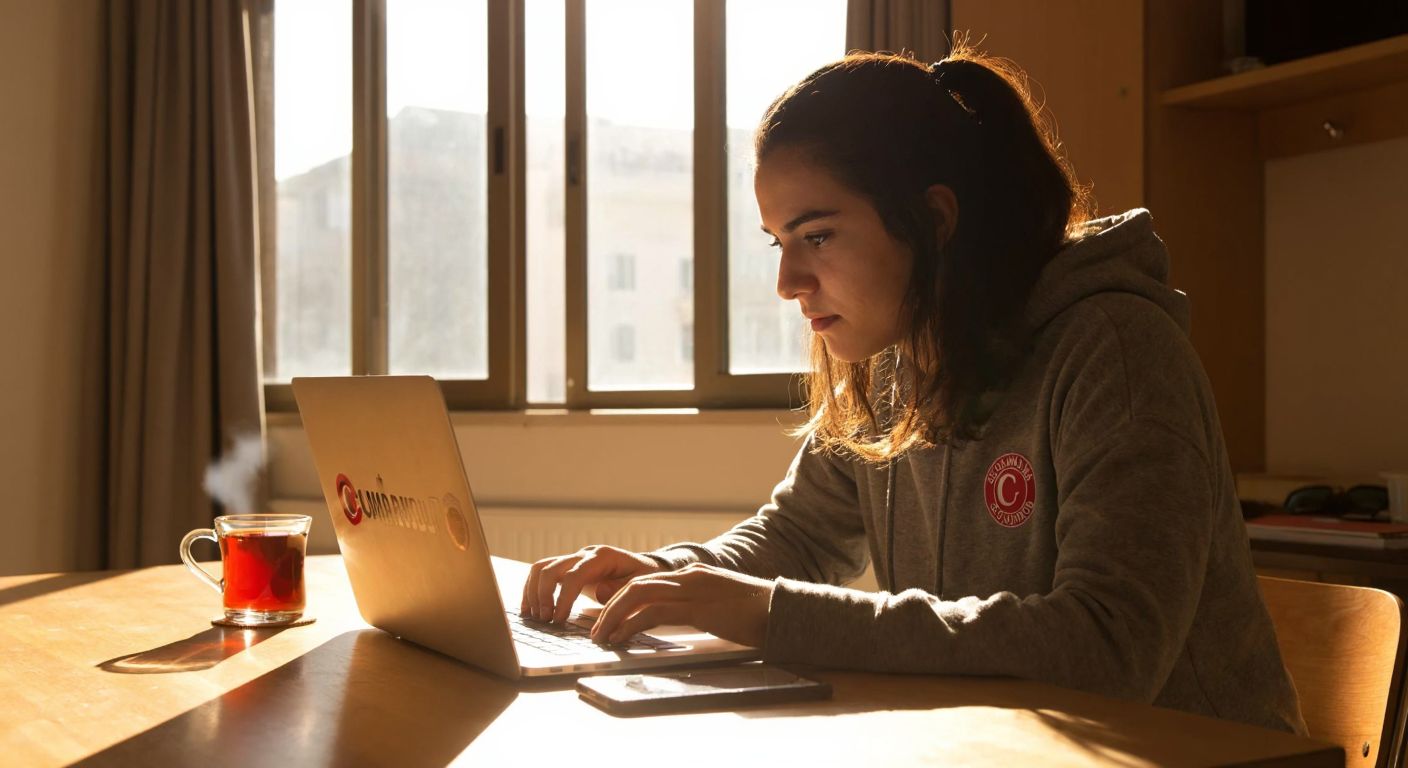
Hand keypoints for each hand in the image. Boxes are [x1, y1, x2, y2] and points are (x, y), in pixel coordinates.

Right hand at [521, 545, 662, 623]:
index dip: (562, 598)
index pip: (574, 575)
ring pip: (541, 568)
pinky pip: (542, 573)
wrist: (646, 570)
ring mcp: (574, 559)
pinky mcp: (568, 568)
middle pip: (551, 568)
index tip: (557, 619)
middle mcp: (585, 555)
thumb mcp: (641, 585)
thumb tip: (599, 591)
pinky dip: (532, 589)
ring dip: (533, 592)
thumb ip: (621, 589)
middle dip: (543, 595)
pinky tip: (530, 609)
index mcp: (603, 557)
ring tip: (534, 616)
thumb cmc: (644, 579)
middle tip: (544, 620)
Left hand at [590, 563, 774, 647]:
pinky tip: (621, 639)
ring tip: (601, 636)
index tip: (607, 614)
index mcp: (696, 575)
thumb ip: (699, 609)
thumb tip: (678, 621)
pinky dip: (631, 625)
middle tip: (596, 628)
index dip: (623, 596)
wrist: (785, 612)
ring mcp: (694, 589)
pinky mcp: (698, 607)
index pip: (649, 580)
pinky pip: (654, 613)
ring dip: (613, 615)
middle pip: (637, 584)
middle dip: (610, 605)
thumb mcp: (723, 607)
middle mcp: (690, 577)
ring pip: (638, 594)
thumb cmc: (759, 616)